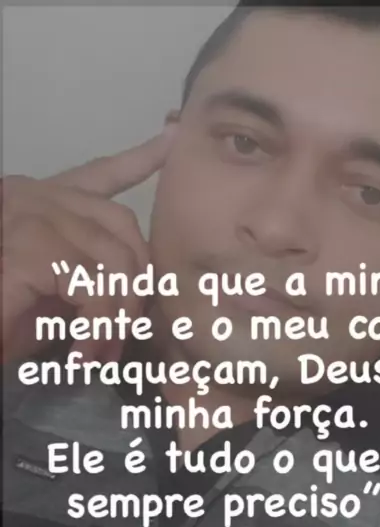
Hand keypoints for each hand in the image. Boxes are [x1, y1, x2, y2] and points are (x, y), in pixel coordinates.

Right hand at [1, 132, 172, 362]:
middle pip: (121, 224)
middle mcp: (34, 196)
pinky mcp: (26, 248)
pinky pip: (90, 285)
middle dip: (136, 285)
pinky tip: (85, 350)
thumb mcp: (49, 297)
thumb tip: (132, 300)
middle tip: (125, 334)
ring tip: (101, 351)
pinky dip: (96, 325)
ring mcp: (29, 215)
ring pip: (112, 258)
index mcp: (39, 201)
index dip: (137, 159)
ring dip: (117, 315)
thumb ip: (87, 281)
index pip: (98, 174)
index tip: (171, 140)